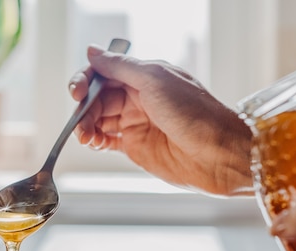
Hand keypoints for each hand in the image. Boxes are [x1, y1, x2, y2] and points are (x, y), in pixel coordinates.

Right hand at [68, 44, 252, 196]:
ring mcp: (136, 123)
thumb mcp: (155, 80)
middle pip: (98, 97)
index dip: (87, 80)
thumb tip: (92, 51)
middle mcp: (139, 98)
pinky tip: (93, 142)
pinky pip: (107, 140)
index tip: (77, 91)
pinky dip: (95, 140)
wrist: (217, 154)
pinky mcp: (136, 147)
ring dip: (87, 125)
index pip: (105, 73)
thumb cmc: (195, 114)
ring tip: (86, 136)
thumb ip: (121, 67)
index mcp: (144, 76)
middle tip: (80, 122)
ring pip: (99, 119)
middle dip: (84, 107)